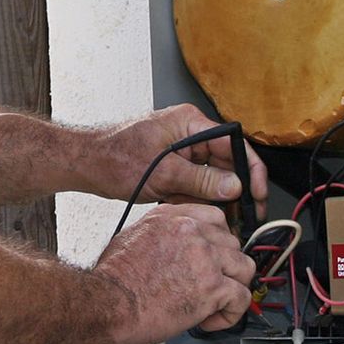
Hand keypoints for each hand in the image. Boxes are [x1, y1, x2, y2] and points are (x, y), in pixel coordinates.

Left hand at [93, 104, 269, 205]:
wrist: (85, 165)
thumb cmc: (113, 157)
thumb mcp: (163, 173)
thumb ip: (201, 180)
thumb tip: (234, 186)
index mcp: (190, 123)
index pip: (234, 143)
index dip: (251, 169)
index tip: (257, 192)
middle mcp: (189, 134)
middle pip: (226, 162)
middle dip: (235, 189)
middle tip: (245, 214)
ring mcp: (181, 151)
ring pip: (212, 176)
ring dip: (216, 199)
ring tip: (222, 220)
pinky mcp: (173, 167)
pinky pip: (196, 184)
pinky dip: (198, 200)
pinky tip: (196, 213)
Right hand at [93, 202, 255, 343]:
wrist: (105, 305)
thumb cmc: (111, 280)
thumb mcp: (130, 238)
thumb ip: (158, 233)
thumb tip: (169, 244)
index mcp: (172, 218)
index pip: (216, 218)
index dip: (218, 242)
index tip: (214, 258)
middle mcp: (192, 232)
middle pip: (232, 244)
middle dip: (224, 269)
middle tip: (208, 286)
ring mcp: (205, 258)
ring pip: (244, 268)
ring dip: (233, 288)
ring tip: (215, 304)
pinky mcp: (212, 287)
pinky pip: (243, 298)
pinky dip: (231, 314)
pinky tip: (211, 320)